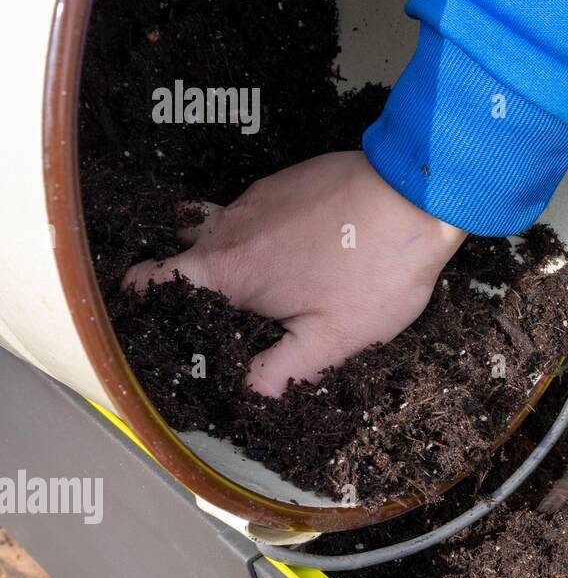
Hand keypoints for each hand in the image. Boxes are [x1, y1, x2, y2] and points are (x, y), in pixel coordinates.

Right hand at [122, 151, 466, 396]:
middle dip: (188, 282)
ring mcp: (257, 198)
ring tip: (256, 285)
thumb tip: (246, 394)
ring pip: (219, 228)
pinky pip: (253, 211)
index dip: (142, 301)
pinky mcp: (286, 182)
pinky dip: (258, 232)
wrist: (416, 194)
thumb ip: (282, 371)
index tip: (152, 320)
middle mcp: (230, 227)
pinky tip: (294, 252)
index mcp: (229, 270)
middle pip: (183, 254)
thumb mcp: (334, 338)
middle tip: (217, 313)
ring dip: (226, 255)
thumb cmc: (377, 268)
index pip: (152, 280)